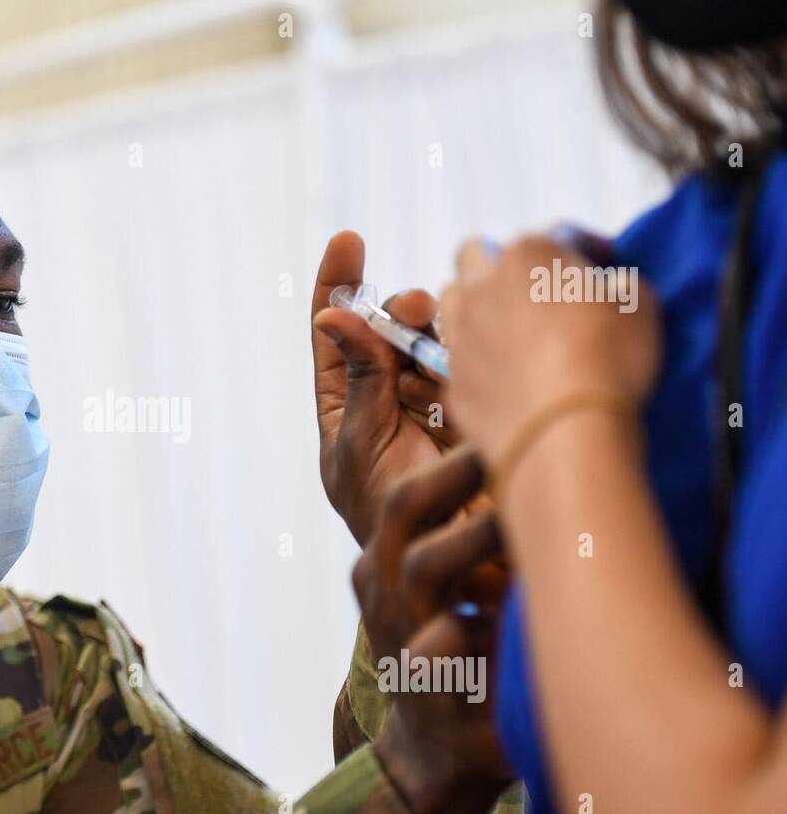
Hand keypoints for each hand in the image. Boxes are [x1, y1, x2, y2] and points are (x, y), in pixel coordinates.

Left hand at [311, 231, 458, 544]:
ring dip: (436, 331)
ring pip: (434, 341)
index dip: (339, 285)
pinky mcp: (480, 406)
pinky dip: (469, 351)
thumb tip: (332, 315)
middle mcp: (393, 397)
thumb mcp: (362, 447)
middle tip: (415, 308)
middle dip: (400, 311)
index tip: (347, 240)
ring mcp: (439, 400)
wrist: (452, 573)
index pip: (336, 335)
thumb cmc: (390, 518)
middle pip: (393, 329)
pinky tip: (473, 351)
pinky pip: (472, 364)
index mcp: (348, 407)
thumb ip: (358, 379)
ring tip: (441, 340)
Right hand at [354, 447, 512, 813]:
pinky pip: (436, 650)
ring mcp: (399, 632)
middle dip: (453, 470)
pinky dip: (469, 630)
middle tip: (506, 442)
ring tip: (519, 512)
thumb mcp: (460, 593)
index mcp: (390, 560)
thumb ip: (480, 540)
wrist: (439, 754)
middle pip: (400, 506)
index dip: (451, 452)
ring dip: (473, 534)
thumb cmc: (464, 660)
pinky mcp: (424, 685)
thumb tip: (548, 474)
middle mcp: (386, 588)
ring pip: (421, 566)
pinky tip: (503, 611)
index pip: (407, 490)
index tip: (503, 416)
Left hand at [438, 234, 660, 463]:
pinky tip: (503, 380)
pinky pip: (457, 360)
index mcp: (529, 255)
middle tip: (533, 291)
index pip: (553, 236)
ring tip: (507, 331)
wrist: (564, 434)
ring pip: (450, 304)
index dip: (581, 250)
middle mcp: (481, 288)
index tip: (600, 269)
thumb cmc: (610, 360)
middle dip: (500, 265)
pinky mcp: (452, 381)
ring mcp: (459, 335)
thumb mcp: (639, 307)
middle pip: (475, 257)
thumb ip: (620, 286)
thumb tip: (612, 289)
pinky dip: (476, 362)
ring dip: (474, 308)